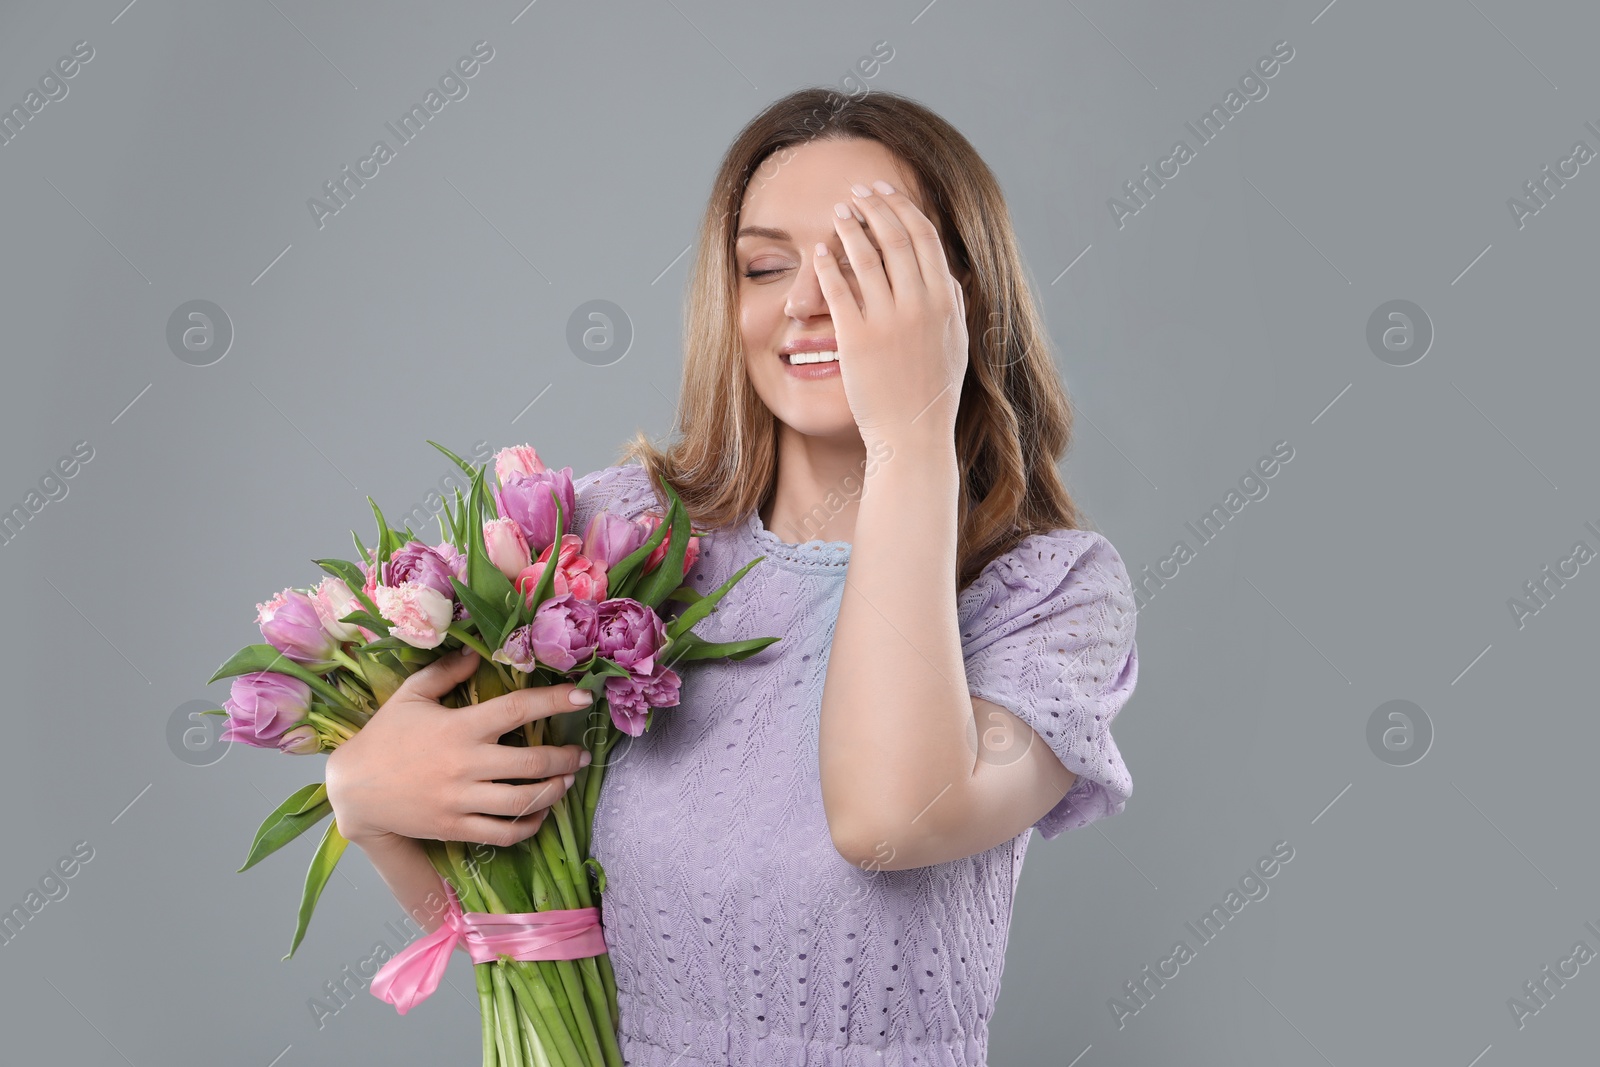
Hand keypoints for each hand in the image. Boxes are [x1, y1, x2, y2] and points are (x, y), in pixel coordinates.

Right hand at [325, 647, 591, 847]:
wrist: (353, 789)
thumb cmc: (385, 737)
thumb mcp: (411, 696)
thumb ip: (446, 672)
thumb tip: (478, 653)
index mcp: (460, 727)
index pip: (518, 709)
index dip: (555, 700)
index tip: (584, 696)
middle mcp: (466, 764)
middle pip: (533, 762)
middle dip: (566, 757)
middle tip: (582, 753)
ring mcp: (461, 800)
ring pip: (524, 801)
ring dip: (554, 791)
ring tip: (567, 780)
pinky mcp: (455, 828)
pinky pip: (503, 833)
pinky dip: (529, 825)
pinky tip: (540, 813)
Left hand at [811, 178, 968, 449]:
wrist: (913, 435)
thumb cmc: (933, 393)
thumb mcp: (956, 343)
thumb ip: (953, 303)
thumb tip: (948, 271)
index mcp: (944, 302)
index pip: (925, 237)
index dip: (904, 208)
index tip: (887, 193)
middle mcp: (919, 305)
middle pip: (895, 237)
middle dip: (875, 206)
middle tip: (857, 192)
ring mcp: (887, 321)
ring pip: (865, 256)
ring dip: (850, 227)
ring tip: (839, 212)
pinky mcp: (857, 339)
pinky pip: (839, 289)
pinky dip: (828, 265)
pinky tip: (819, 252)